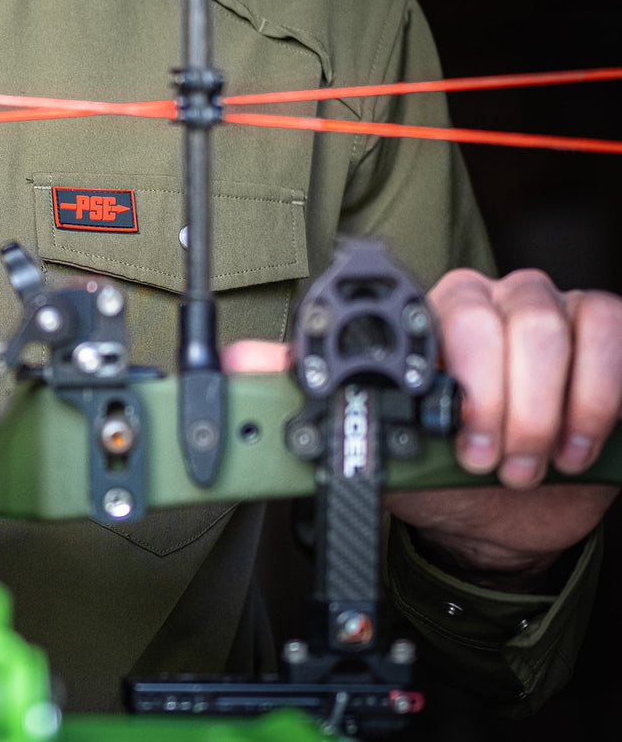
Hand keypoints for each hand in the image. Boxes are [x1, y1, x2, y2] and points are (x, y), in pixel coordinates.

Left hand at [226, 268, 621, 589]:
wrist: (490, 520)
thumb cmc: (428, 468)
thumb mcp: (366, 438)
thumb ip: (304, 394)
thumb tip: (238, 362)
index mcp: (426, 320)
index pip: (440, 310)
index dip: (457, 371)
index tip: (456, 436)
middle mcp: (486, 304)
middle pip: (506, 317)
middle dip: (505, 405)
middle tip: (492, 461)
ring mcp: (546, 314)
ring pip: (555, 326)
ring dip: (548, 410)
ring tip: (530, 466)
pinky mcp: (598, 335)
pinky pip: (610, 330)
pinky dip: (598, 394)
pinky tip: (577, 444)